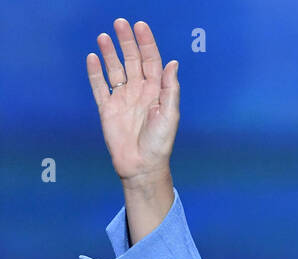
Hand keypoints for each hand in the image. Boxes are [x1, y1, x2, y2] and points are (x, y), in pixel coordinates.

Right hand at [86, 19, 177, 186]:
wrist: (141, 165)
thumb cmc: (160, 143)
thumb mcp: (169, 115)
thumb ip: (170, 89)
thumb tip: (173, 63)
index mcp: (156, 92)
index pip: (151, 62)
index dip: (146, 44)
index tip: (140, 27)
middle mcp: (139, 92)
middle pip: (132, 61)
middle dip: (127, 42)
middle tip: (120, 23)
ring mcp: (122, 99)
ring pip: (115, 70)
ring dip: (110, 53)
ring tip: (104, 36)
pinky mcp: (108, 108)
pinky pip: (99, 86)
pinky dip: (95, 72)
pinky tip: (93, 57)